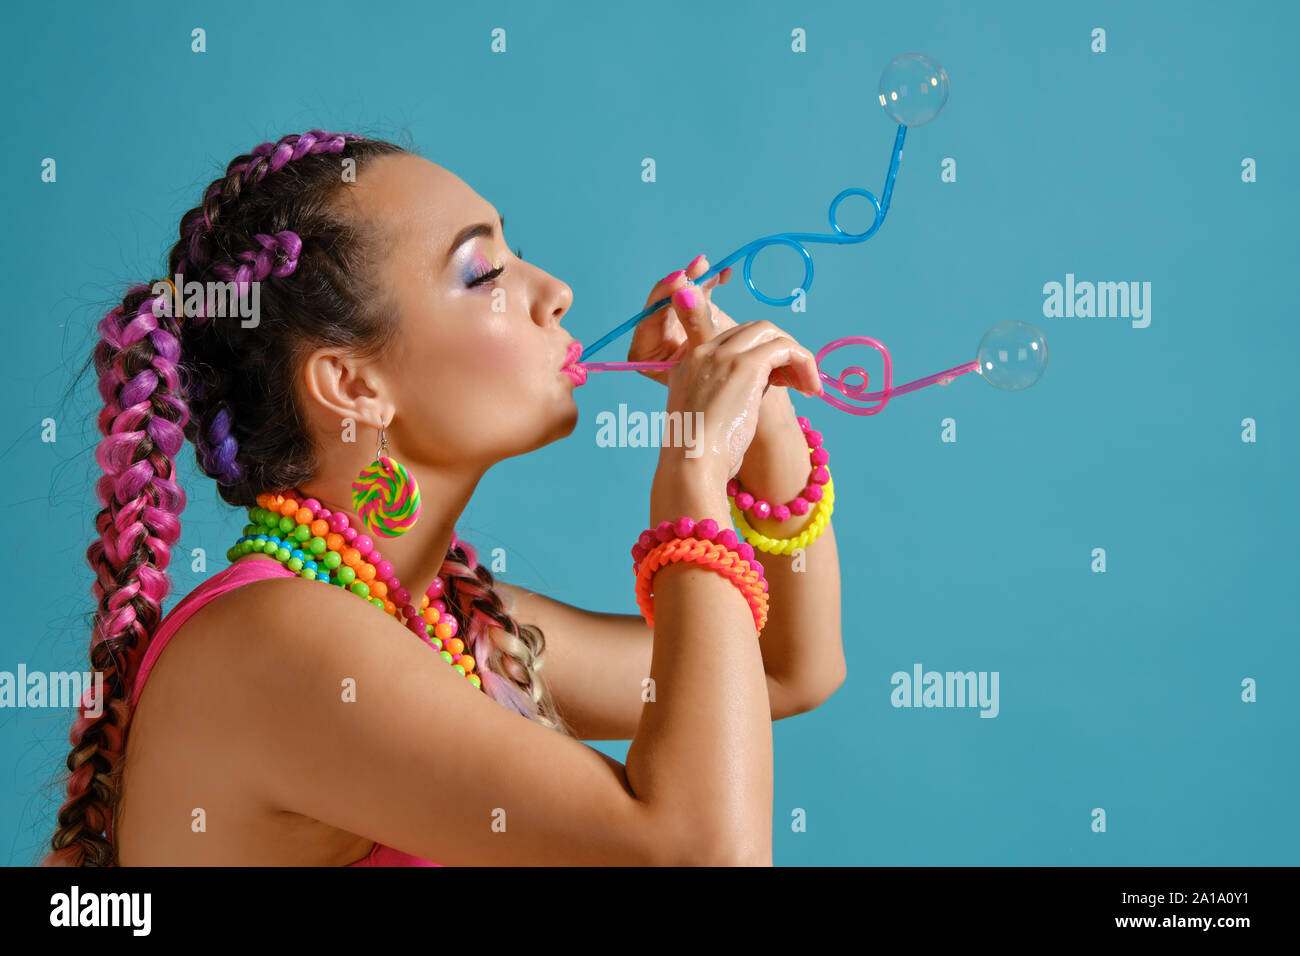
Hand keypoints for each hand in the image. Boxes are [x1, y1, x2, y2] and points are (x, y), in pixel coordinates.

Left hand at [627, 253, 737, 385]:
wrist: (739, 386)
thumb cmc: (718, 381)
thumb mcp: (705, 352)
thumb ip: (694, 323)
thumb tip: (685, 291)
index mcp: (645, 353)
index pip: (648, 319)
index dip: (663, 297)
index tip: (679, 280)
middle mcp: (656, 335)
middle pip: (663, 302)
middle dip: (681, 283)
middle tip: (696, 269)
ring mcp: (674, 322)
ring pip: (680, 293)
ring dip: (696, 277)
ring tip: (707, 267)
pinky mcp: (693, 313)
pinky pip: (697, 292)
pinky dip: (710, 282)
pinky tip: (725, 275)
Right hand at [659, 290, 821, 491]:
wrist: (692, 466)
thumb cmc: (699, 457)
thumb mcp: (704, 419)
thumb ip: (723, 398)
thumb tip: (751, 394)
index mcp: (689, 364)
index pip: (732, 340)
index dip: (760, 354)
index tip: (778, 380)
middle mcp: (703, 352)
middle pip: (752, 330)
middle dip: (779, 350)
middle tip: (796, 382)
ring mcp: (724, 356)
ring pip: (770, 333)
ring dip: (795, 355)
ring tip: (808, 386)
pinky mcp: (747, 366)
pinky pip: (785, 349)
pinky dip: (804, 363)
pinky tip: (811, 389)